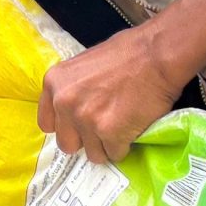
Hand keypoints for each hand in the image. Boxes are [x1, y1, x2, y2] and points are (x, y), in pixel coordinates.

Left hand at [39, 26, 183, 164]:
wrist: (157, 54)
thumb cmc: (127, 52)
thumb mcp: (85, 65)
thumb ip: (74, 89)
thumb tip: (75, 111)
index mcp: (54, 83)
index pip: (47, 124)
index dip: (66, 127)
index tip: (79, 125)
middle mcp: (64, 103)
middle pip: (67, 144)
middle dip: (86, 140)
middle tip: (104, 127)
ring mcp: (86, 120)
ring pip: (93, 153)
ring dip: (107, 145)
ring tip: (122, 125)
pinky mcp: (109, 134)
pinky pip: (115, 153)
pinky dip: (125, 145)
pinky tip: (133, 127)